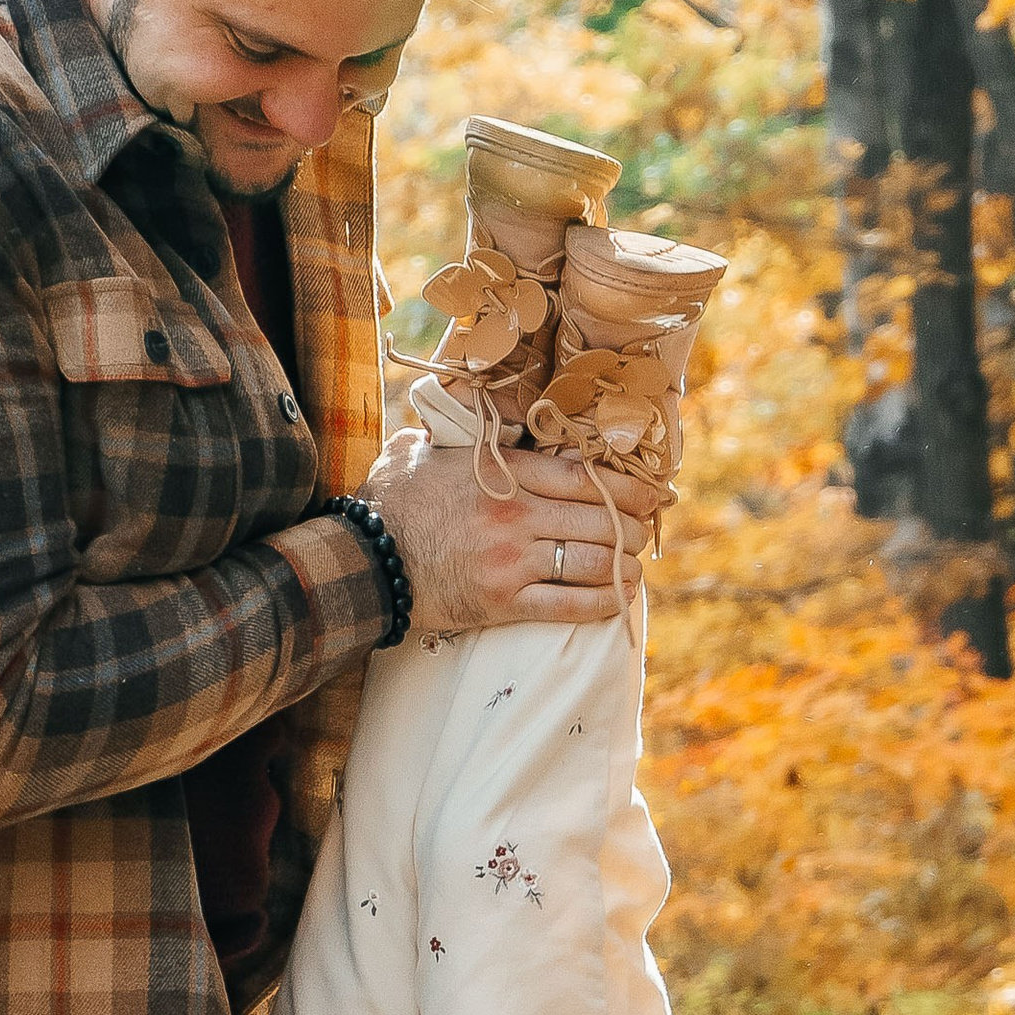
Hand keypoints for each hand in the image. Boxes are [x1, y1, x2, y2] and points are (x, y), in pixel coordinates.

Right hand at [361, 431, 656, 635]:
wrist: (364, 561)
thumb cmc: (393, 502)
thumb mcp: (428, 449)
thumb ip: (464, 430)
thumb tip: (483, 410)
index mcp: (505, 473)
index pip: (585, 476)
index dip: (627, 486)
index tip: (650, 493)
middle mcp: (517, 516)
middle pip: (600, 519)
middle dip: (631, 528)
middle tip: (642, 533)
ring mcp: (512, 561)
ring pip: (592, 561)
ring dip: (623, 565)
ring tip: (632, 567)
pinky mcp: (503, 602)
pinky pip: (567, 604)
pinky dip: (602, 603)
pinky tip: (618, 598)